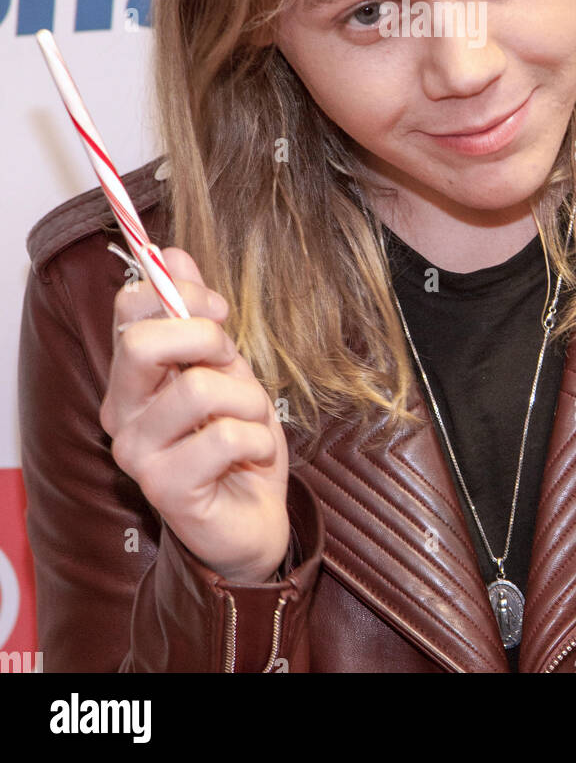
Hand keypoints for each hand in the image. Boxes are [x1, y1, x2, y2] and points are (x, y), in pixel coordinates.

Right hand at [99, 247, 289, 581]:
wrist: (254, 517)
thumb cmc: (236, 439)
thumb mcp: (226, 365)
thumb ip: (198, 315)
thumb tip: (173, 253)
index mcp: (133, 374)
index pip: (129, 308)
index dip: (181, 293)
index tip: (221, 309)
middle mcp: (122, 411)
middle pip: (142, 342)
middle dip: (207, 338)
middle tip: (233, 362)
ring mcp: (137, 452)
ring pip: (198, 388)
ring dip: (248, 397)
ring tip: (252, 419)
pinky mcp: (164, 488)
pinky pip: (225, 436)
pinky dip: (257, 438)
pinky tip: (253, 455)